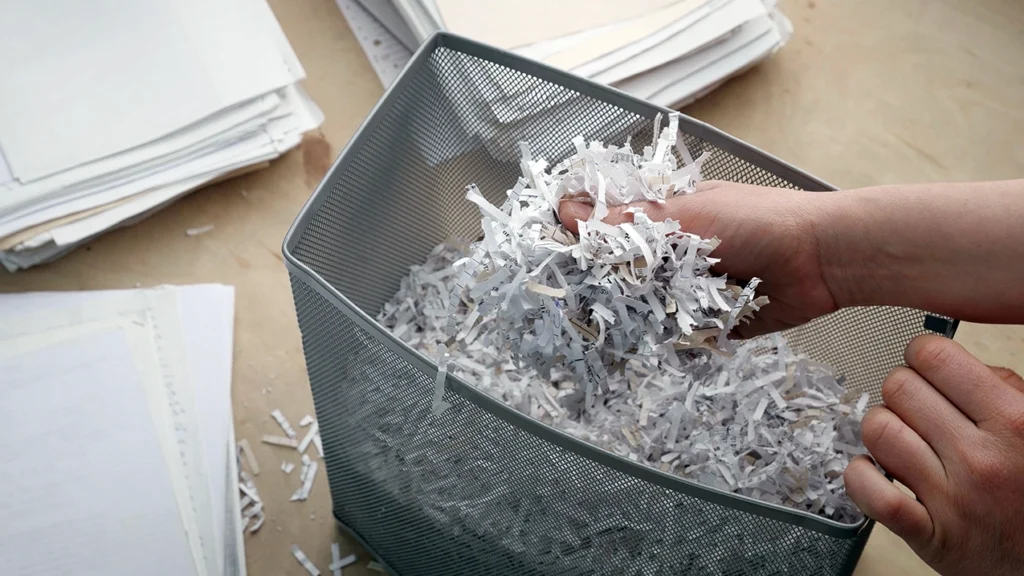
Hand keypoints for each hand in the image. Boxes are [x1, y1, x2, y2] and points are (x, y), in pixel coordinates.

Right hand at [558, 180, 837, 337]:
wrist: (821, 260)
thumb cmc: (758, 221)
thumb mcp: (688, 214)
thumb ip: (629, 220)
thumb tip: (568, 214)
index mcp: (665, 216)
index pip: (610, 226)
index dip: (581, 241)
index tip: (552, 258)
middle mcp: (673, 252)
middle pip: (622, 271)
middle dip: (603, 286)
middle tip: (570, 302)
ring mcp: (690, 287)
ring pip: (646, 305)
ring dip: (634, 316)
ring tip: (602, 329)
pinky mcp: (709, 318)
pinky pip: (677, 332)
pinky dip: (666, 337)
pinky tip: (643, 346)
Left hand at [844, 335, 1023, 575]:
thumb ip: (1001, 387)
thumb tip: (946, 363)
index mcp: (1015, 420)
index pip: (933, 356)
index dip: (922, 355)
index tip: (926, 367)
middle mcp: (982, 457)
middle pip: (898, 388)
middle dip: (902, 391)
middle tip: (917, 408)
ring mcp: (953, 499)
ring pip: (877, 430)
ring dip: (882, 430)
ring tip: (902, 441)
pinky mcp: (931, 536)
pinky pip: (869, 491)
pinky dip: (860, 476)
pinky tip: (876, 473)